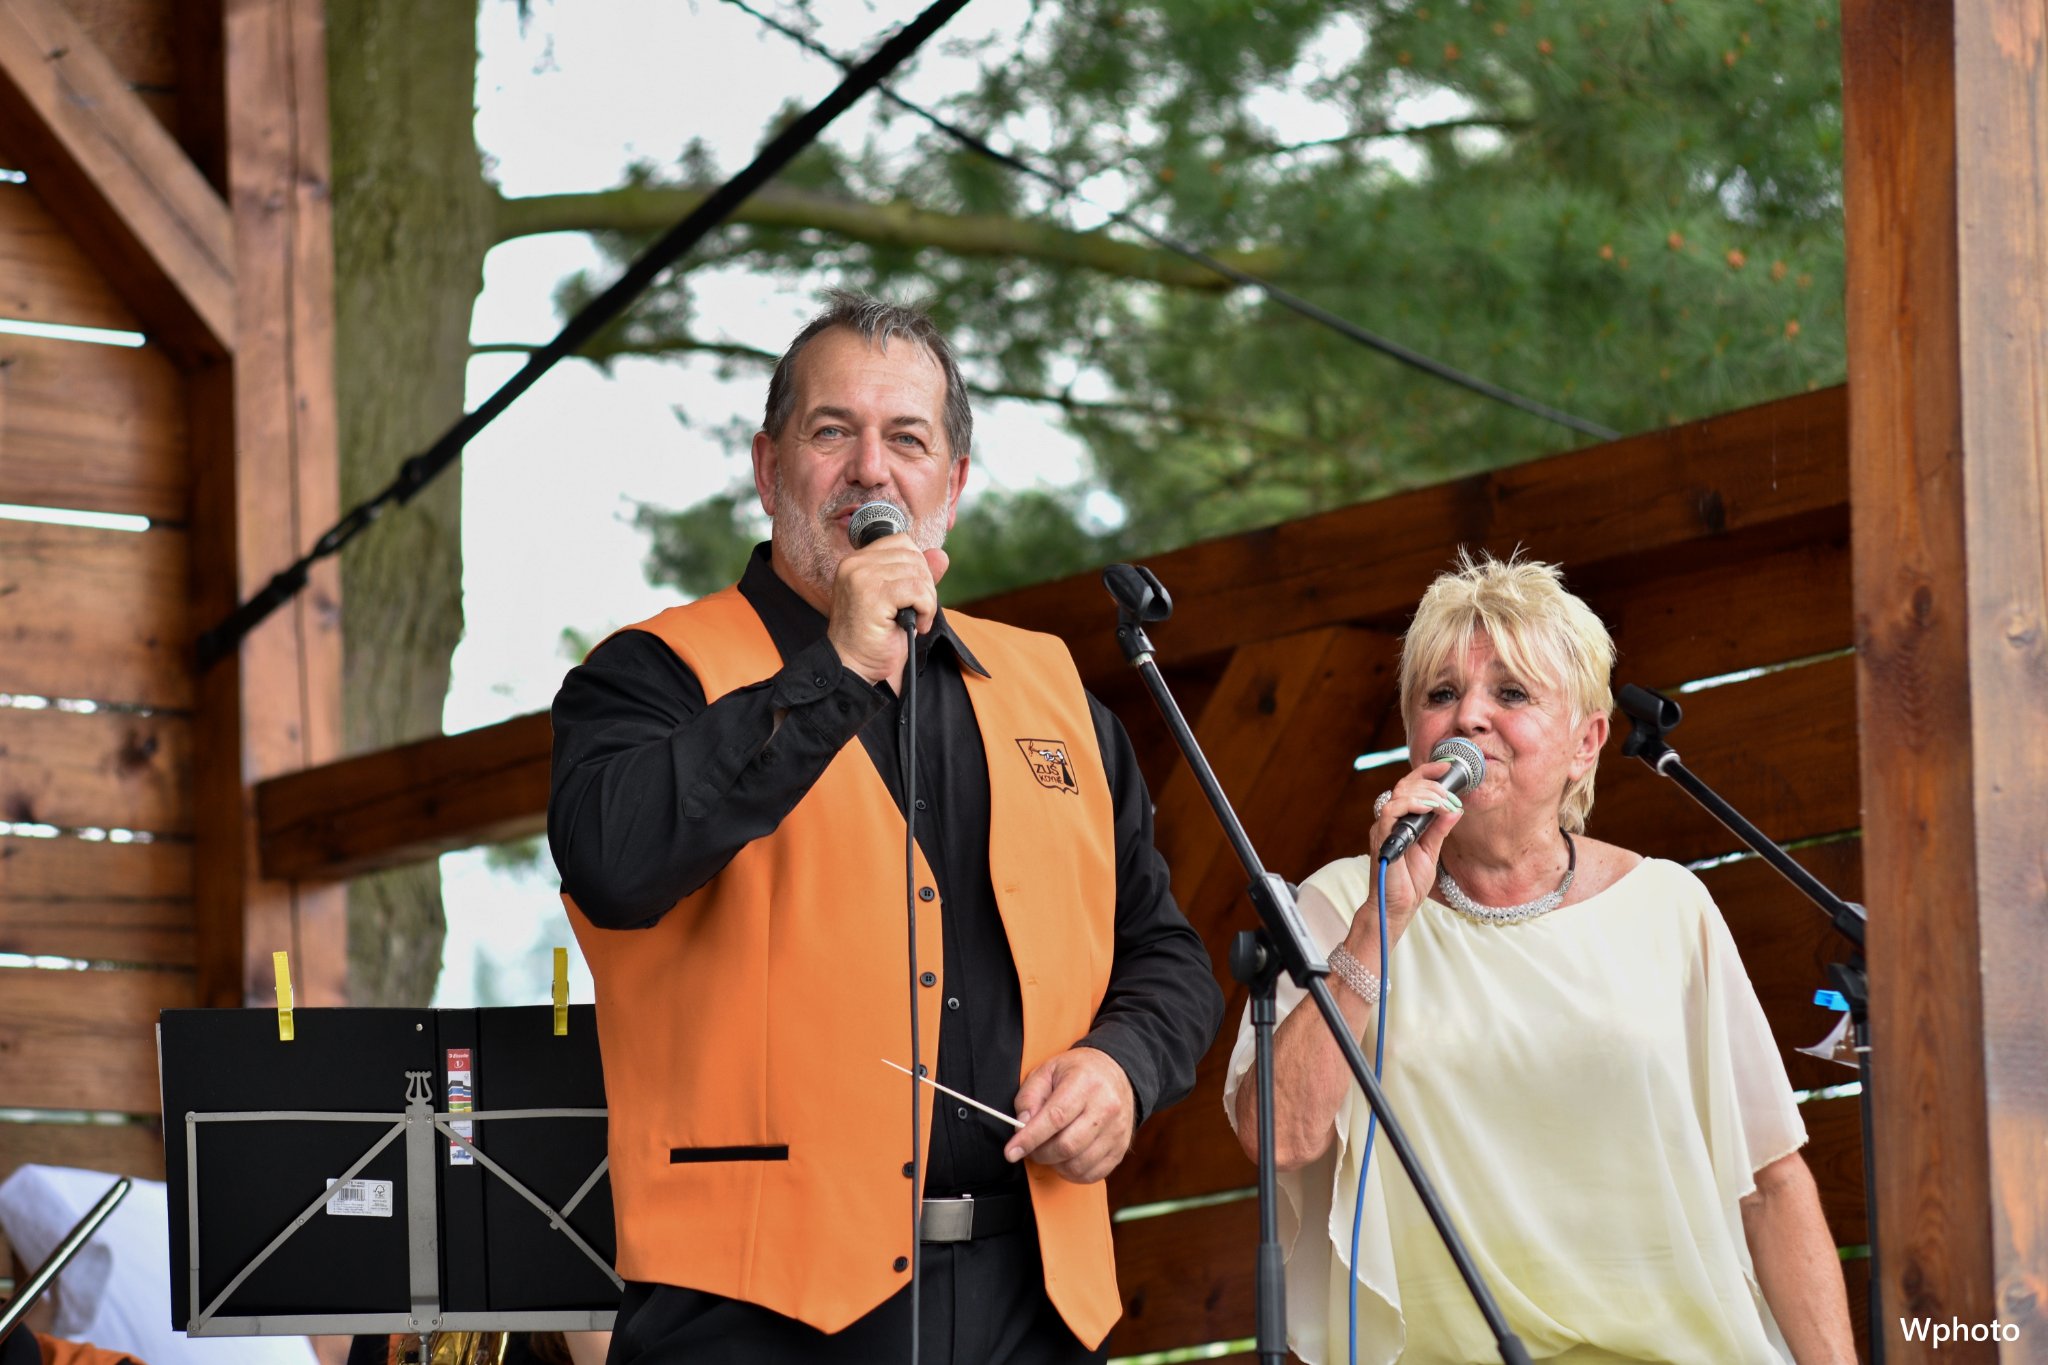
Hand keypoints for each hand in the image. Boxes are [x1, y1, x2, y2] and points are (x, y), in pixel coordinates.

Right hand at [825, 536, 949, 685]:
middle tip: (917, 612)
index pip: (901, 542)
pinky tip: (916, 625)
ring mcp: (862, 578)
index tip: (912, 595)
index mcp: (856, 562)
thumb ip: (916, 576)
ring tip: (915, 621)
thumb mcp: (897, 601)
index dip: (917, 567)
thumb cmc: (872, 638)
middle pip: (913, 556)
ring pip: (918, 574)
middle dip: (925, 585)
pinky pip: (917, 591)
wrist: (852, 667)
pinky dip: (926, 609)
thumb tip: (941, 555)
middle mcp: (855, 564)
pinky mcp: (873, 595)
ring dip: (927, 601)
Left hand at [1005, 1047, 1135, 1183]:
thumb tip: (1022, 1124)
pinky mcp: (1121, 1148)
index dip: (1029, 1138)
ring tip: (1050, 1151)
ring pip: (1078, 1164)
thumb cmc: (1079, 1072)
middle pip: (1067, 1146)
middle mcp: (1106, 1107)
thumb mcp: (1047, 1071)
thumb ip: (1030, 1096)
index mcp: (1085, 1084)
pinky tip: (1066, 1159)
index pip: (1055, 1118)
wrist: (1116, 1072)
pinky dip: (1072, 1173)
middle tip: (1031, 1148)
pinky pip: (1092, 1174)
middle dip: (1040, 1153)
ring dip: (1056, 1165)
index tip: (1012, 1151)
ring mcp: (1116, 1130)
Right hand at [1352, 758, 1465, 954]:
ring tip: (1445, 803)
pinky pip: (1392, 810)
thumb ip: (1440, 828)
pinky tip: (1431, 808)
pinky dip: (1413, 805)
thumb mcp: (1431, 850)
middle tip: (1452, 796)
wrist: (1398, 908)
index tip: (1447, 768)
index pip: (1409, 787)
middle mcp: (1389, 821)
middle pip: (1405, 785)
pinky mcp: (1382, 838)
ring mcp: (1384, 828)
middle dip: (1432, 784)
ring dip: (1426, 794)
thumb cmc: (1409, 883)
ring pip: (1399, 793)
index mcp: (1400, 821)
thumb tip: (1456, 809)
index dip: (1426, 773)